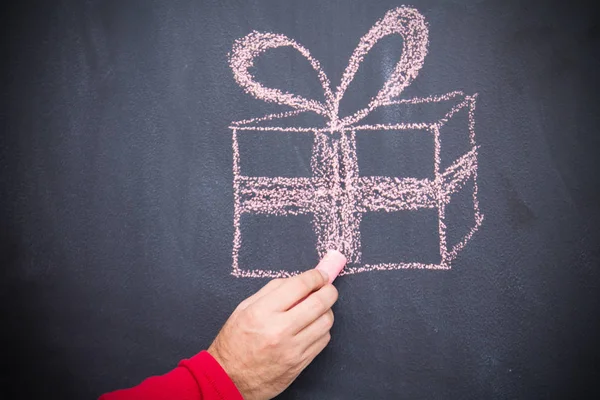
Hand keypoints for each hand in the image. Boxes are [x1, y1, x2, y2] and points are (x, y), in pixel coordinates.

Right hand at [208, 251, 345, 399]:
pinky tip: (312, 327)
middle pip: (319, 303)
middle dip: (329, 290)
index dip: (315, 276)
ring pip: (325, 322)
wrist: (229, 379)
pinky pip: (323, 341)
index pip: (299, 286)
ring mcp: (292, 349)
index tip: (320, 275)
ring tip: (318, 309)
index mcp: (262, 312)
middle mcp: (279, 330)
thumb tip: (299, 280)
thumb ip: (271, 291)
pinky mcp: (299, 363)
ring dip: (326, 311)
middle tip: (327, 288)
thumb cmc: (234, 341)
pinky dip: (322, 330)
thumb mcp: (244, 309)